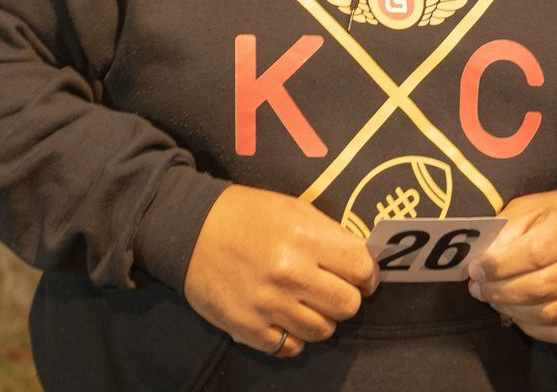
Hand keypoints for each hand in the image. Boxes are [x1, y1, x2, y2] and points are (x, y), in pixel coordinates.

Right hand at [184, 185, 377, 357]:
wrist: (189, 230)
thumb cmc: (245, 215)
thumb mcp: (292, 209)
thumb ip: (328, 235)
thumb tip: (361, 262)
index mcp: (305, 237)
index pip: (361, 267)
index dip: (367, 273)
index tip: (360, 275)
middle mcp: (290, 273)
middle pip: (348, 305)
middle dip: (346, 297)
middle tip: (330, 289)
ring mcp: (269, 304)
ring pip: (324, 330)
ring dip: (320, 318)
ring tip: (305, 303)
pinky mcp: (249, 328)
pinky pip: (291, 347)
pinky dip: (292, 336)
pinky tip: (282, 316)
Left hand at [468, 190, 556, 342]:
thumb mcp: (530, 209)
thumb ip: (506, 233)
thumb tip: (481, 266)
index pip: (536, 253)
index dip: (501, 266)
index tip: (475, 270)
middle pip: (542, 287)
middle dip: (501, 291)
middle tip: (478, 288)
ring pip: (549, 314)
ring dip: (512, 310)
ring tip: (493, 298)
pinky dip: (531, 326)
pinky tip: (515, 312)